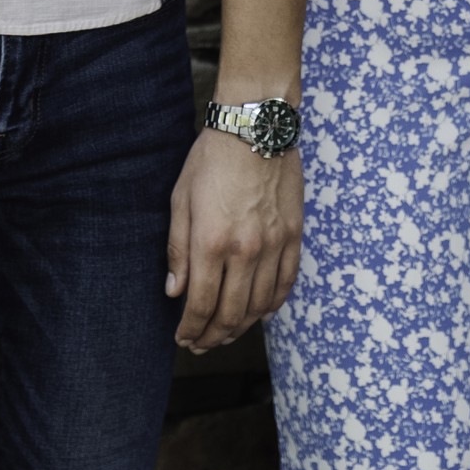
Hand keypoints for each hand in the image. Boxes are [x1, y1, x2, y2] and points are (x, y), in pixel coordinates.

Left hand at [166, 128, 302, 349]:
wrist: (255, 125)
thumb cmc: (211, 158)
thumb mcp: (180, 199)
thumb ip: (178, 249)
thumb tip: (175, 292)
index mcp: (212, 242)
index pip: (201, 305)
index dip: (191, 329)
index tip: (183, 339)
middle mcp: (245, 250)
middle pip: (231, 314)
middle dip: (213, 337)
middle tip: (201, 344)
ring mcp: (274, 245)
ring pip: (260, 306)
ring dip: (241, 328)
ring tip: (225, 333)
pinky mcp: (294, 236)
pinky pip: (286, 284)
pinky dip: (272, 306)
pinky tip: (259, 313)